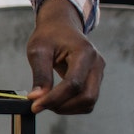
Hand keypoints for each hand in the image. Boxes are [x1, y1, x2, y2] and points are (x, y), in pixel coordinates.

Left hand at [25, 0, 103, 114]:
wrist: (61, 26)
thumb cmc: (49, 35)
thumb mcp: (38, 51)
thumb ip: (40, 75)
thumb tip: (37, 98)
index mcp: (84, 53)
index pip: (73, 84)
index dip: (54, 98)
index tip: (35, 106)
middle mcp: (97, 63)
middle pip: (87, 97)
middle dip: (63, 106)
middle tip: (40, 104)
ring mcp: (99, 72)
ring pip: (89, 102)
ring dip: (68, 108)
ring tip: (47, 100)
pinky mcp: (96, 79)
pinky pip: (88, 99)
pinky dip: (73, 105)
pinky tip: (57, 99)